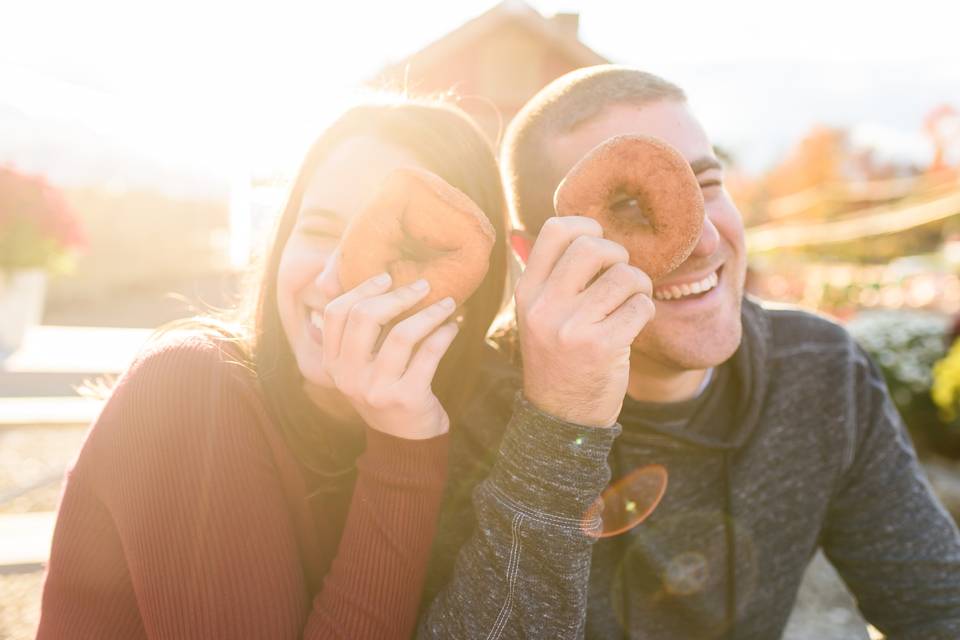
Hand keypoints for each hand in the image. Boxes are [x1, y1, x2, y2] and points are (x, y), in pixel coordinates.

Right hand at [321, 274, 458, 439]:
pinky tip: (453, 327)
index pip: (335, 314)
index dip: (360, 289)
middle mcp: (349, 377)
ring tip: (447, 303)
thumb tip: (369, 281)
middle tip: (423, 285)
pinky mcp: (407, 399)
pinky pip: (429, 354)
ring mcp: (376, 390)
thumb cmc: (385, 390)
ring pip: (402, 334)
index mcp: (332, 364)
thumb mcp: (360, 367)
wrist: (404, 441)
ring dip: (429, 312)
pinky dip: (444, 334)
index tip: (386, 277)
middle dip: (398, 295)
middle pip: (365, 317)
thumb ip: (358, 333)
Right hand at [515, 216, 654, 427]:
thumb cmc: (559, 357)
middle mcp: (545, 306)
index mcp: (528, 292)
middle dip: (618, 255)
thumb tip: (584, 229)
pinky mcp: (602, 347)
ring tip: (631, 302)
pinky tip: (634, 324)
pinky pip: (641, 307)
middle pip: (593, 246)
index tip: (598, 241)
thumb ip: (554, 276)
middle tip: (620, 275)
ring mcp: (571, 327)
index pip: (555, 230)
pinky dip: (645, 311)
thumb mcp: (539, 315)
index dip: (586, 225)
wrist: (561, 417)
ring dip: (639, 286)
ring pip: (624, 276)